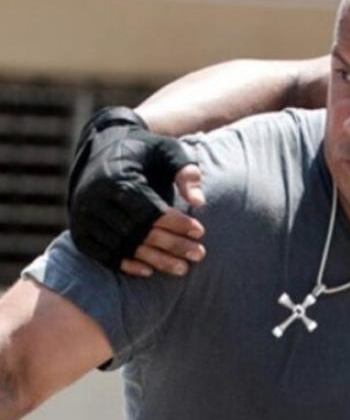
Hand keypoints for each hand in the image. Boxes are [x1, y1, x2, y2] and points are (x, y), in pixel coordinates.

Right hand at [67, 107, 205, 271]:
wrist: (103, 149)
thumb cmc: (145, 151)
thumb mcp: (168, 150)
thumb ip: (186, 171)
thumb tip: (199, 202)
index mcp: (118, 178)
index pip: (149, 209)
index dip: (176, 223)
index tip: (200, 231)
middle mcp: (95, 199)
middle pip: (137, 231)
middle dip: (171, 245)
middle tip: (199, 255)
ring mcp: (83, 216)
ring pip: (122, 245)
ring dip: (153, 260)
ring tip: (182, 268)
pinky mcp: (78, 230)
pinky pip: (101, 254)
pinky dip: (125, 264)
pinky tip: (149, 271)